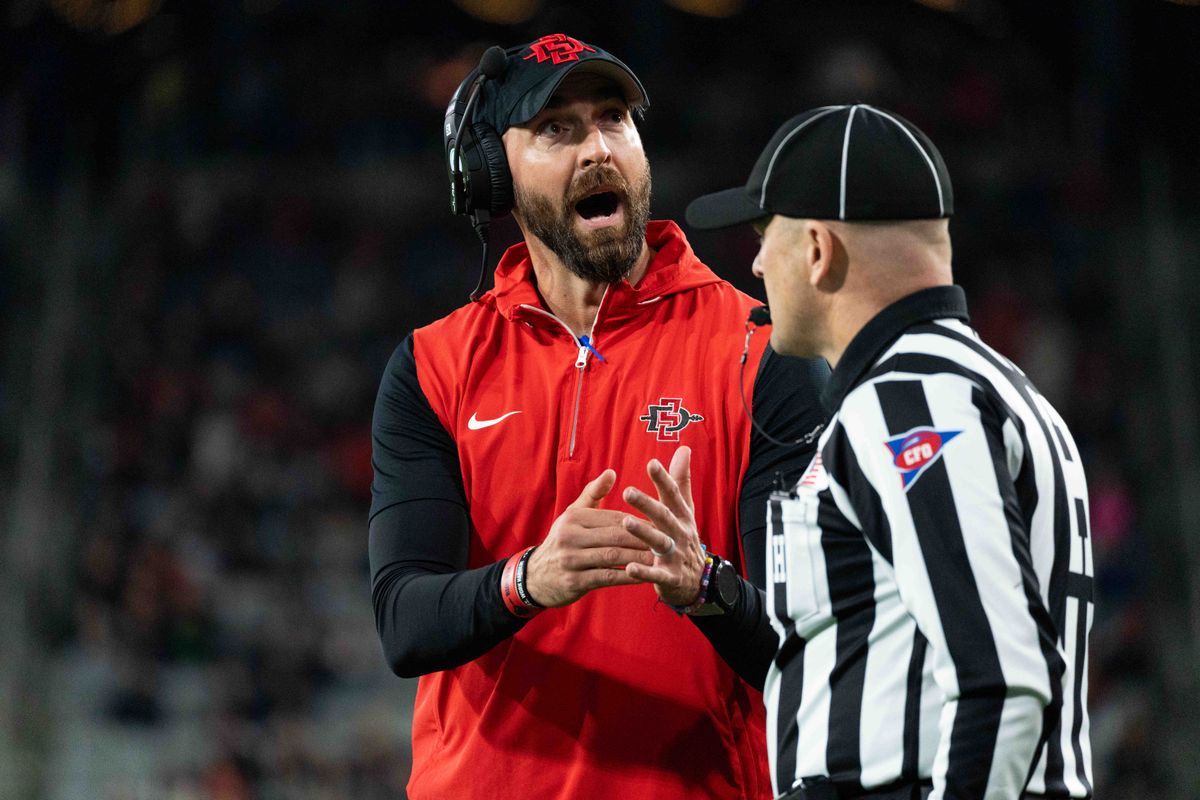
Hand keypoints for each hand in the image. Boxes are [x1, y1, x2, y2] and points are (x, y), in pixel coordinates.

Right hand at [524, 469, 655, 607]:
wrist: (535, 577)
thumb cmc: (562, 542)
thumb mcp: (572, 515)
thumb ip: (593, 493)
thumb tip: (612, 472)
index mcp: (574, 518)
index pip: (613, 517)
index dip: (639, 520)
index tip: (662, 524)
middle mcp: (570, 536)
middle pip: (616, 535)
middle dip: (644, 539)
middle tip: (668, 541)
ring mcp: (571, 559)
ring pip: (613, 557)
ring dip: (639, 558)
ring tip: (661, 559)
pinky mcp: (574, 581)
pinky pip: (607, 577)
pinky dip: (627, 576)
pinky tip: (643, 576)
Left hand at [621, 447, 706, 607]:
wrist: (699, 580)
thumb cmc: (684, 538)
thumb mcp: (685, 510)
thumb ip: (681, 481)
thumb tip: (684, 448)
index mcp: (682, 516)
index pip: (673, 494)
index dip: (664, 479)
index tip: (651, 463)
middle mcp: (680, 533)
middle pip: (664, 516)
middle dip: (647, 504)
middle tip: (628, 491)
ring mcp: (676, 555)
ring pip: (659, 542)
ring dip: (643, 533)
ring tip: (626, 522)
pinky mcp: (670, 577)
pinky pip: (656, 575)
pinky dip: (644, 572)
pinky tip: (629, 567)